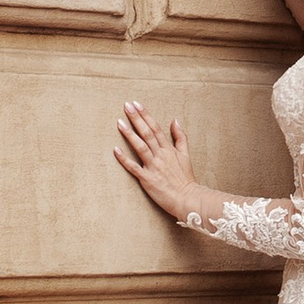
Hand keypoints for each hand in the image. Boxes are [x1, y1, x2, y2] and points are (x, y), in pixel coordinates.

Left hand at [116, 100, 204, 222]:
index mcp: (168, 149)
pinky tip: (115, 150)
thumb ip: (181, 137)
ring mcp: (153, 167)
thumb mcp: (186, 155)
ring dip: (130, 134)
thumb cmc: (185, 179)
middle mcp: (161, 155)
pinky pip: (134, 168)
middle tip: (126, 106)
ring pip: (140, 147)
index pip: (156, 128)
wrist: (188, 199)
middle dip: (136, 118)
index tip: (137, 104)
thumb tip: (175, 120)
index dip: (146, 115)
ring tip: (119, 122)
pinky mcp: (147, 179)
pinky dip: (124, 159)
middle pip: (147, 133)